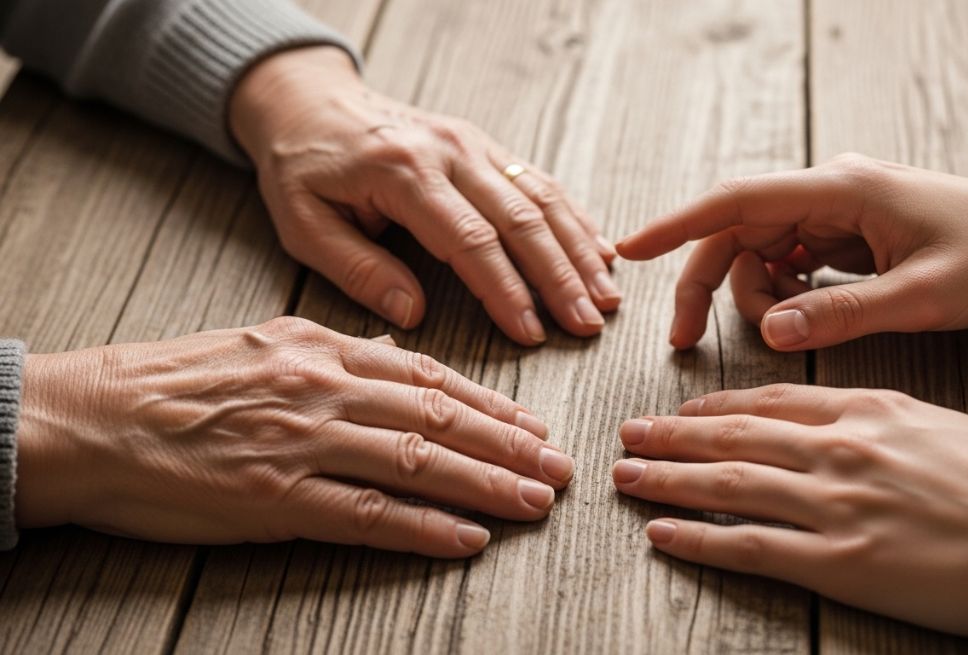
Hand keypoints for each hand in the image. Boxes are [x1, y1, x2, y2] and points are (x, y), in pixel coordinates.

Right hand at [14, 317, 572, 556]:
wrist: (92, 417)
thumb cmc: (174, 383)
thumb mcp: (264, 344)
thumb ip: (336, 355)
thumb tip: (399, 364)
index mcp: (323, 349)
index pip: (430, 378)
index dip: (492, 405)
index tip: (534, 425)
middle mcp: (324, 390)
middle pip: (440, 420)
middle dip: (510, 446)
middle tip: (560, 467)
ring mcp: (302, 445)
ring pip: (419, 464)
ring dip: (487, 485)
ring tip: (536, 502)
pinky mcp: (276, 500)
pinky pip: (367, 517)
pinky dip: (424, 528)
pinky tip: (466, 537)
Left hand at [230, 47, 619, 344]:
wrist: (309, 101)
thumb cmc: (302, 168)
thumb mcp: (303, 223)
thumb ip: (356, 268)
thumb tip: (412, 313)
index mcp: (402, 172)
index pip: (469, 240)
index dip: (505, 290)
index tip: (531, 333)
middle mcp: (448, 151)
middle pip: (521, 218)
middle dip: (560, 276)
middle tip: (588, 324)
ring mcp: (472, 142)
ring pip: (540, 197)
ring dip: (578, 250)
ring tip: (607, 297)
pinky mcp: (483, 144)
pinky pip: (538, 180)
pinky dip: (574, 218)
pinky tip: (600, 250)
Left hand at [611, 384, 967, 642]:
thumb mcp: (938, 424)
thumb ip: (873, 417)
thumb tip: (827, 418)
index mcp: (867, 410)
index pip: (768, 401)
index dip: (713, 408)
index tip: (680, 413)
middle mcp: (840, 449)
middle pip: (734, 437)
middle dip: (671, 438)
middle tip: (628, 435)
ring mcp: (836, 505)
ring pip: (728, 485)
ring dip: (667, 481)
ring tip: (626, 476)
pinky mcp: (841, 563)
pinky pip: (750, 546)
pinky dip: (698, 538)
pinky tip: (661, 532)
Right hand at [617, 154, 967, 349]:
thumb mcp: (920, 297)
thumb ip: (840, 312)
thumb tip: (768, 329)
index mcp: (844, 189)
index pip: (739, 200)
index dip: (679, 225)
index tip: (631, 248)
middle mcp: (832, 190)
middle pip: (739, 231)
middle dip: (708, 282)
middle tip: (687, 341)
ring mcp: (839, 208)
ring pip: (761, 249)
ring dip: (754, 292)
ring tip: (785, 327)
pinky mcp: (849, 230)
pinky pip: (791, 258)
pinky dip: (783, 290)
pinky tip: (803, 313)